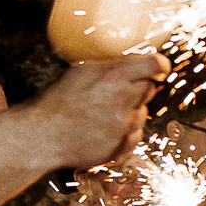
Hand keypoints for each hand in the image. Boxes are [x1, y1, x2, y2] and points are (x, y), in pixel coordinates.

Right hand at [28, 56, 172, 168]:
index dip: (160, 65)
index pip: (154, 65)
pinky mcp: (122, 144)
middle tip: (119, 91)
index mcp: (113, 76)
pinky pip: (137, 133)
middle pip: (150, 88)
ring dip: (131, 111)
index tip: (161, 67)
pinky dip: (127, 131)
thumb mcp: (81, 71)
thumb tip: (130, 61)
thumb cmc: (58, 102)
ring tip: (106, 113)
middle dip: (139, 87)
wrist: (44, 135)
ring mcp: (124, 124)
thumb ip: (110, 66)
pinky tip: (107, 128)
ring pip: (143, 112)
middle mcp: (122, 99)